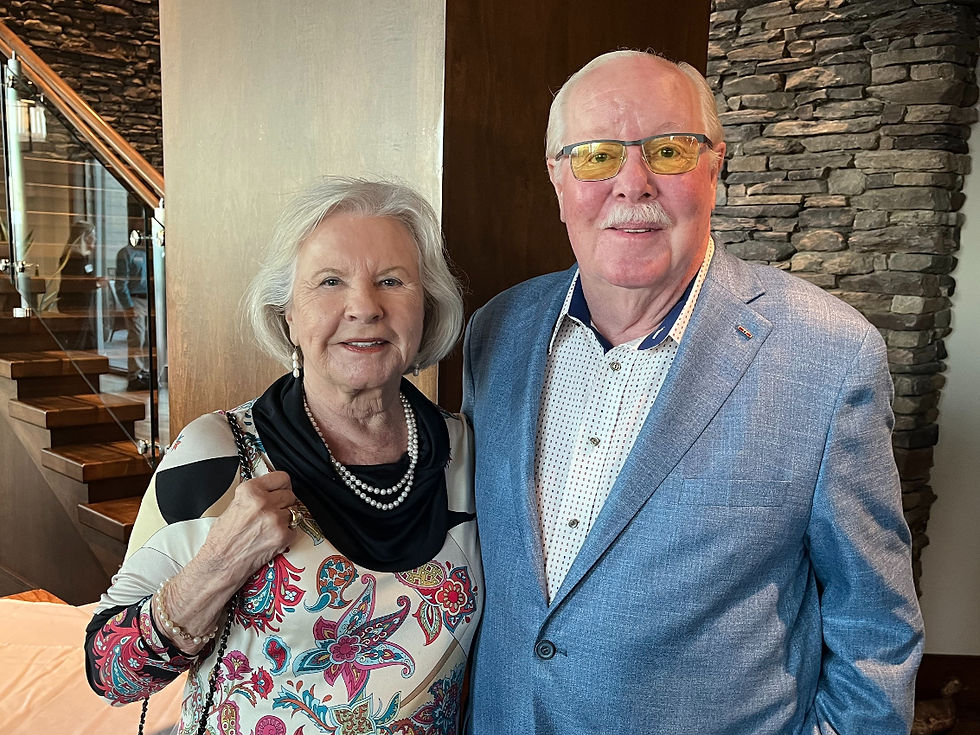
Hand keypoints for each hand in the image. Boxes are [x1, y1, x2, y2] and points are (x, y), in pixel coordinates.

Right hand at [155, 471, 297, 653]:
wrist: (220, 564)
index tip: (280, 489)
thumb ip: (254, 495)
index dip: (281, 485)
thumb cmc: (222, 539)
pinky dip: (286, 534)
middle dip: (283, 503)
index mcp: (250, 491)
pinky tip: (271, 538)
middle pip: (289, 494)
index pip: (281, 477)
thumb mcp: (233, 506)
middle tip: (272, 513)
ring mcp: (275, 519)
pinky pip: (294, 529)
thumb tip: (269, 490)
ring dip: (285, 518)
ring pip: (293, 511)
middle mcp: (264, 502)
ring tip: (268, 528)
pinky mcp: (283, 536)